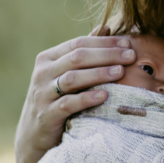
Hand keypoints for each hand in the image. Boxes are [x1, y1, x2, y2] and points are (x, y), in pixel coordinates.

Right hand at [14, 26, 134, 162]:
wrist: (33, 135)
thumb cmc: (55, 99)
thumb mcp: (66, 74)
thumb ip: (83, 52)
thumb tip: (105, 27)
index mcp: (48, 58)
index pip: (78, 43)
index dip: (104, 42)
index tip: (128, 44)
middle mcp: (43, 73)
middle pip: (77, 57)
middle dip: (107, 55)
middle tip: (131, 56)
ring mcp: (43, 93)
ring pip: (73, 78)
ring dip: (99, 73)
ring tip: (120, 72)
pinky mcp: (47, 115)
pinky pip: (68, 104)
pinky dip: (87, 98)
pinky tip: (105, 96)